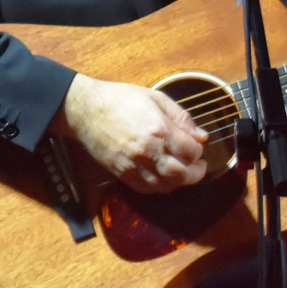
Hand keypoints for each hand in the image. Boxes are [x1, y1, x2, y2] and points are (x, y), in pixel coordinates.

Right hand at [57, 75, 209, 192]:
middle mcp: (147, 152)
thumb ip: (182, 118)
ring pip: (165, 186)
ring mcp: (133, 166)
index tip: (197, 146)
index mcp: (159, 130)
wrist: (84, 110)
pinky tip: (164, 176)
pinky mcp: (121, 174)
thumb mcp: (157, 98)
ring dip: (179, 181)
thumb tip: (202, 136)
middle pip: (181, 175)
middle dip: (196, 173)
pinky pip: (146, 189)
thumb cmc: (121, 99)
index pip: (191, 152)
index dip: (198, 152)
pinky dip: (160, 186)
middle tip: (198, 166)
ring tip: (182, 171)